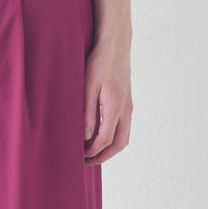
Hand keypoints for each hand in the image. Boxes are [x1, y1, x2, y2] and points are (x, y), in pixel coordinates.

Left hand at [83, 27, 131, 164]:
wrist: (116, 45)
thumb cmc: (99, 63)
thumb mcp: (87, 87)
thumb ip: (86, 113)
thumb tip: (85, 136)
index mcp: (115, 108)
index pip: (105, 140)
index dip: (91, 152)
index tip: (78, 157)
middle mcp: (126, 110)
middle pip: (119, 144)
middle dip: (103, 156)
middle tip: (86, 162)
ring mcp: (129, 107)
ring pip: (124, 137)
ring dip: (109, 149)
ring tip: (92, 153)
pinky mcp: (127, 102)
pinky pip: (124, 128)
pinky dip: (113, 138)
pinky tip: (99, 136)